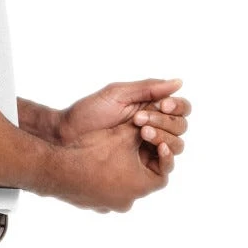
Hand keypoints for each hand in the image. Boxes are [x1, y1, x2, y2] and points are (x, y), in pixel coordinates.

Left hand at [58, 78, 189, 156]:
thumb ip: (147, 88)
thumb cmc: (89, 112)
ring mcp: (149, 147)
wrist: (68, 136)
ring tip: (142, 132)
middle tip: (140, 120)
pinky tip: (156, 149)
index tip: (163, 105)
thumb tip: (179, 82)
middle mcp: (154, 126)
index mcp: (149, 107)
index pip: (179, 107)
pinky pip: (165, 164)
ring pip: (176, 144)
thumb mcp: (117, 94)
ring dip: (164, 136)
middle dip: (165, 121)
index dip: (176, 106)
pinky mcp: (144, 165)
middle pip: (180, 126)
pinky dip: (166, 157)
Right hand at [61, 119, 174, 212]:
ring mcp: (109, 205)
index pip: (163, 172)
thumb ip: (143, 129)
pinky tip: (95, 163)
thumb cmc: (94, 152)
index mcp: (141, 186)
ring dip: (122, 171)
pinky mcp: (93, 204)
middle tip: (134, 146)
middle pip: (143, 180)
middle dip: (140, 161)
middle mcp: (128, 201)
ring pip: (123, 186)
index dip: (162, 155)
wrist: (59, 169)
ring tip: (113, 154)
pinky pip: (104, 191)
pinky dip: (104, 179)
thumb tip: (152, 122)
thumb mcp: (123, 135)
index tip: (158, 143)